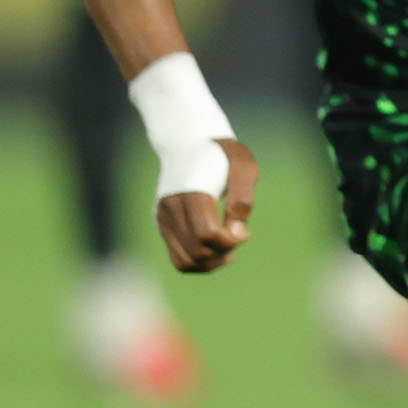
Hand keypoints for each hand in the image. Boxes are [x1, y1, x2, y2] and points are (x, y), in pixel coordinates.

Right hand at [156, 137, 257, 272]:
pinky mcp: (163, 226)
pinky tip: (218, 251)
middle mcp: (171, 208)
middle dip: (224, 251)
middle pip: (198, 251)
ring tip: (229, 246)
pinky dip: (201, 263)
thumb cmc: (223, 154)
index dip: (231, 240)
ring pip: (186, 262)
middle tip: (238, 235)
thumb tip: (237, 233)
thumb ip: (242, 198)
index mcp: (190, 192)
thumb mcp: (243, 165)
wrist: (189, 144)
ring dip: (213, 262)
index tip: (244, 230)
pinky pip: (179, 259)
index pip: (207, 234)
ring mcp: (163, 219)